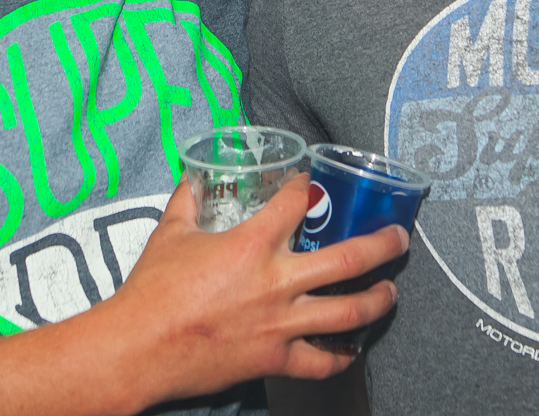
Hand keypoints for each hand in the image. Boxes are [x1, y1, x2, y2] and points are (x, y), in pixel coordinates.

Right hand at [87, 172, 407, 407]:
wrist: (139, 347)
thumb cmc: (152, 290)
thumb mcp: (170, 232)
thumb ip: (188, 201)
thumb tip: (194, 177)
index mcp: (252, 243)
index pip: (297, 201)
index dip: (308, 186)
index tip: (313, 183)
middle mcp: (277, 282)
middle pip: (349, 257)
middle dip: (383, 244)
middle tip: (399, 236)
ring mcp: (280, 324)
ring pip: (350, 312)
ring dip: (379, 299)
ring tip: (391, 291)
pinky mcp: (275, 360)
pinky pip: (322, 362)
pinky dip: (343, 356)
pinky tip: (354, 348)